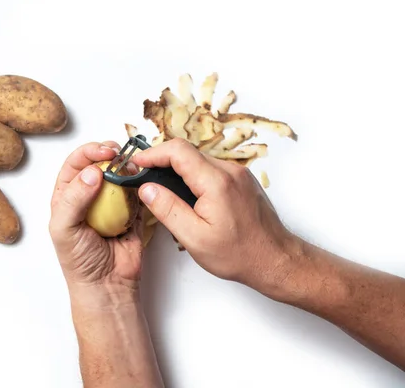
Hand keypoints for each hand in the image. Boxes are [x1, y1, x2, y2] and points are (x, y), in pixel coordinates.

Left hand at [49, 141, 144, 294]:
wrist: (106, 286)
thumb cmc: (79, 261)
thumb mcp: (64, 228)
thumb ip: (74, 199)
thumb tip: (92, 172)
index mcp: (67, 196)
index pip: (75, 164)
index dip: (89, 152)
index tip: (104, 151)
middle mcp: (89, 195)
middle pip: (99, 164)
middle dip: (110, 154)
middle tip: (120, 154)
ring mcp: (112, 203)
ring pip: (120, 175)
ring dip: (128, 168)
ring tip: (133, 168)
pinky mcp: (133, 212)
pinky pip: (138, 192)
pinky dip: (141, 185)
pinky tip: (142, 185)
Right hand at [131, 138, 297, 293]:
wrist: (275, 260)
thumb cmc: (238, 254)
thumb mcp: (194, 237)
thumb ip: (168, 209)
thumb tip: (146, 188)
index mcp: (216, 182)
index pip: (178, 151)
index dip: (152, 154)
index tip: (135, 164)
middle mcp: (230, 171)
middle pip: (187, 152)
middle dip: (161, 161)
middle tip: (143, 178)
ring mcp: (238, 174)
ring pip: (199, 160)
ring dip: (177, 169)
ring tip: (161, 190)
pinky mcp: (241, 180)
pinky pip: (210, 169)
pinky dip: (193, 176)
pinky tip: (186, 195)